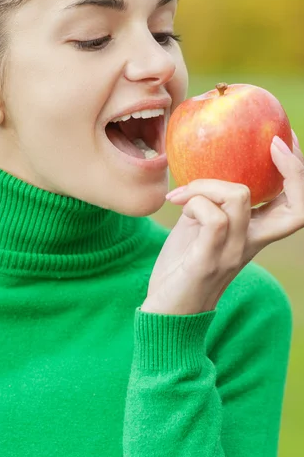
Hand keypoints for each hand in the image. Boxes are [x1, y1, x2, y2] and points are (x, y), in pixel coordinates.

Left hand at [142, 132, 303, 315]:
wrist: (166, 314)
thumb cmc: (182, 268)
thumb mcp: (200, 228)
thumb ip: (210, 204)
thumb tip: (203, 174)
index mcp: (255, 236)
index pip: (298, 206)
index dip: (298, 172)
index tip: (282, 141)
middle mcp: (252, 244)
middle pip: (298, 207)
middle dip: (293, 169)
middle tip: (272, 146)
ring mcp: (232, 253)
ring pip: (240, 197)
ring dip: (206, 184)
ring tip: (182, 194)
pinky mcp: (209, 260)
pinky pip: (213, 217)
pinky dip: (193, 201)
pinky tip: (176, 205)